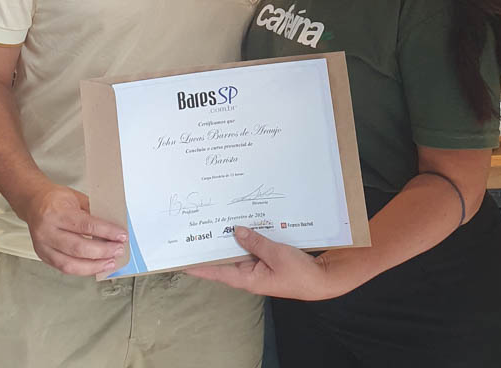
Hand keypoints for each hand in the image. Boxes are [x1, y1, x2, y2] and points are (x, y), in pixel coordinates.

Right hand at [17, 182, 127, 275]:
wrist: (33, 202)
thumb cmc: (56, 198)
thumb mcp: (76, 198)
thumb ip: (92, 212)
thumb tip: (113, 228)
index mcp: (57, 212)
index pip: (86, 225)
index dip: (106, 232)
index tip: (121, 236)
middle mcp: (48, 231)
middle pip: (78, 247)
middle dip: (102, 251)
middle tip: (118, 250)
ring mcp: (43, 246)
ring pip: (70, 264)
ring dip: (94, 266)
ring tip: (110, 263)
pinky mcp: (43, 256)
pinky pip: (64, 268)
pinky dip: (82, 269)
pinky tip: (95, 266)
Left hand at [185, 226, 344, 300]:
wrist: (321, 280)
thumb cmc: (299, 274)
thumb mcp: (276, 254)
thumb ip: (255, 242)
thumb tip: (236, 231)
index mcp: (247, 278)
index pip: (216, 272)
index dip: (197, 266)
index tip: (180, 260)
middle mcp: (249, 273)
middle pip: (225, 259)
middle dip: (212, 245)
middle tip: (195, 229)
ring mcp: (258, 266)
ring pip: (238, 250)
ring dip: (230, 238)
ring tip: (214, 221)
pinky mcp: (268, 259)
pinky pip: (252, 246)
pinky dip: (247, 236)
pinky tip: (243, 222)